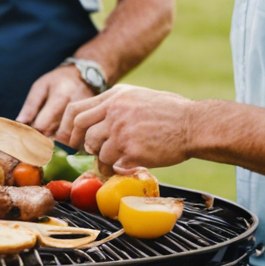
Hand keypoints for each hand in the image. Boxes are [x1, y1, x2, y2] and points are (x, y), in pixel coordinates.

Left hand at [18, 64, 94, 142]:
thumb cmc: (57, 82)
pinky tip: (64, 145)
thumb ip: (31, 105)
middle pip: (63, 133)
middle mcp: (78, 106)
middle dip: (49, 143)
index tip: (27, 139)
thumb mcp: (40, 87)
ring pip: (75, 138)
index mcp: (61, 96)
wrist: (83, 75)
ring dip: (62, 146)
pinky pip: (83, 137)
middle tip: (39, 148)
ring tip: (50, 148)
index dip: (36, 132)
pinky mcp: (94, 122)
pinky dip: (72, 144)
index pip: (47, 121)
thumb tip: (20, 123)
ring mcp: (89, 115)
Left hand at [62, 84, 193, 170]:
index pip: (76, 111)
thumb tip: (99, 118)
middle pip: (83, 132)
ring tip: (115, 161)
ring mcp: (121, 132)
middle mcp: (114, 112)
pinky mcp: (131, 151)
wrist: (195, 125)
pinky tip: (129, 166)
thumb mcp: (140, 96)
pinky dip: (118, 169)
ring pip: (97, 151)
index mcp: (115, 97)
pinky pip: (113, 165)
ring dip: (104, 159)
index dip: (69, 128)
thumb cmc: (172, 112)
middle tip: (92, 152)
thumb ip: (118, 104)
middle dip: (84, 145)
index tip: (72, 138)